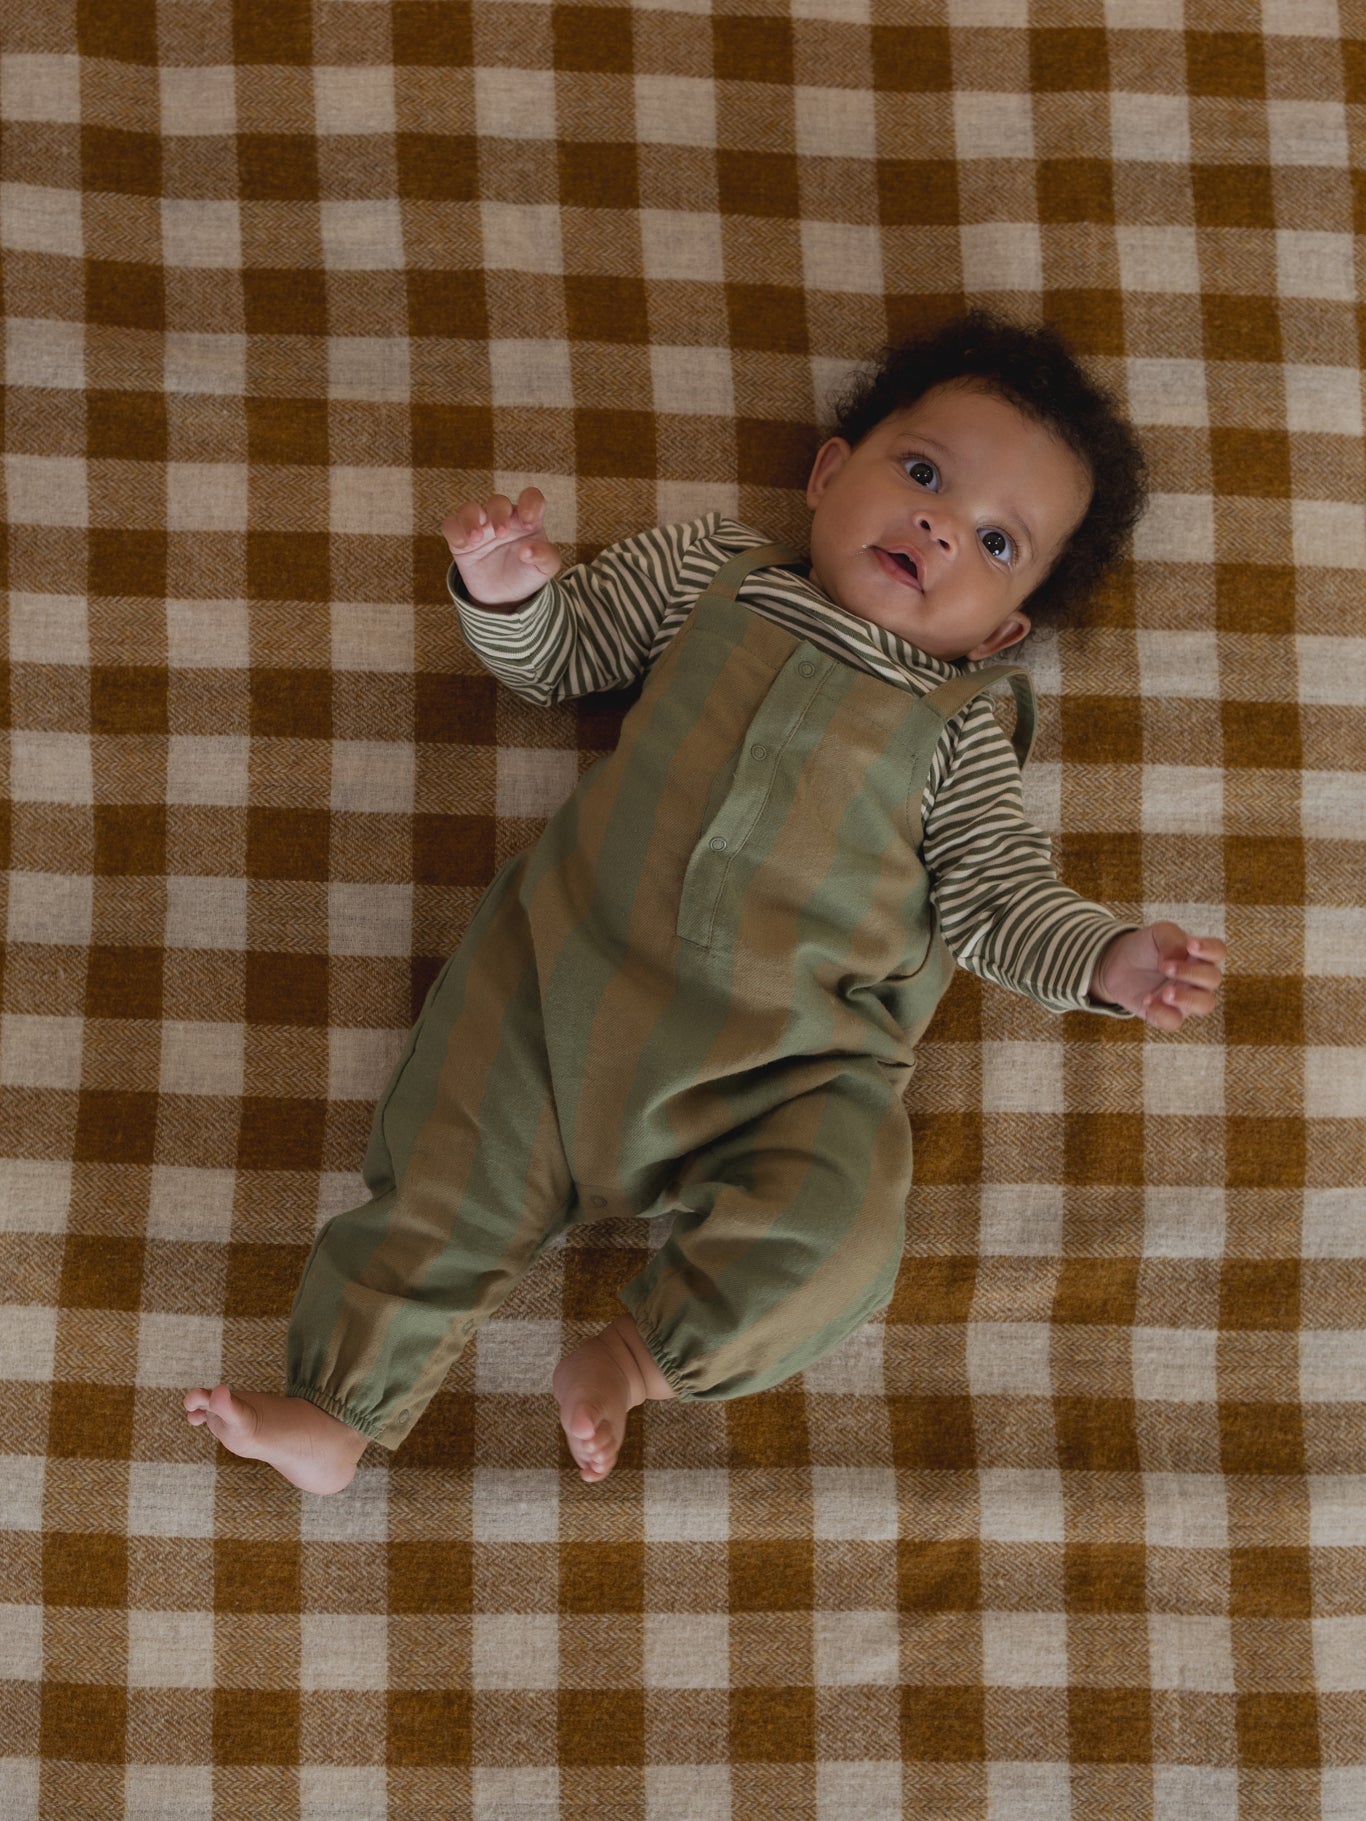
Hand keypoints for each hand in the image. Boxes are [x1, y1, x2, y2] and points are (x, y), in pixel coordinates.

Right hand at [441, 487, 560, 606]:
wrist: (503, 595)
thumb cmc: (526, 573)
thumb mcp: (545, 568)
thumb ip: (545, 556)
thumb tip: (526, 551)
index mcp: (526, 519)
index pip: (531, 497)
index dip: (530, 503)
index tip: (529, 523)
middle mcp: (502, 518)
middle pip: (498, 502)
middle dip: (498, 514)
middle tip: (501, 534)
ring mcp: (480, 526)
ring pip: (470, 509)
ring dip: (471, 519)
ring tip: (477, 538)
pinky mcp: (461, 538)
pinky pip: (451, 525)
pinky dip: (455, 531)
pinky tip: (463, 545)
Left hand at [1089, 922, 1225, 1030]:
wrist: (1119, 965)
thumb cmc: (1146, 948)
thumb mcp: (1157, 934)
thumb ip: (1172, 941)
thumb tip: (1178, 958)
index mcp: (1198, 955)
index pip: (1218, 951)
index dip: (1209, 949)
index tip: (1190, 945)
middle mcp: (1198, 978)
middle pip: (1213, 978)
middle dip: (1192, 973)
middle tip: (1166, 967)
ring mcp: (1186, 999)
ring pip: (1205, 1004)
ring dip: (1187, 998)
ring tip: (1165, 993)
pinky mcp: (1169, 1015)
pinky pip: (1175, 1021)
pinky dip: (1161, 1012)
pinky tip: (1147, 999)